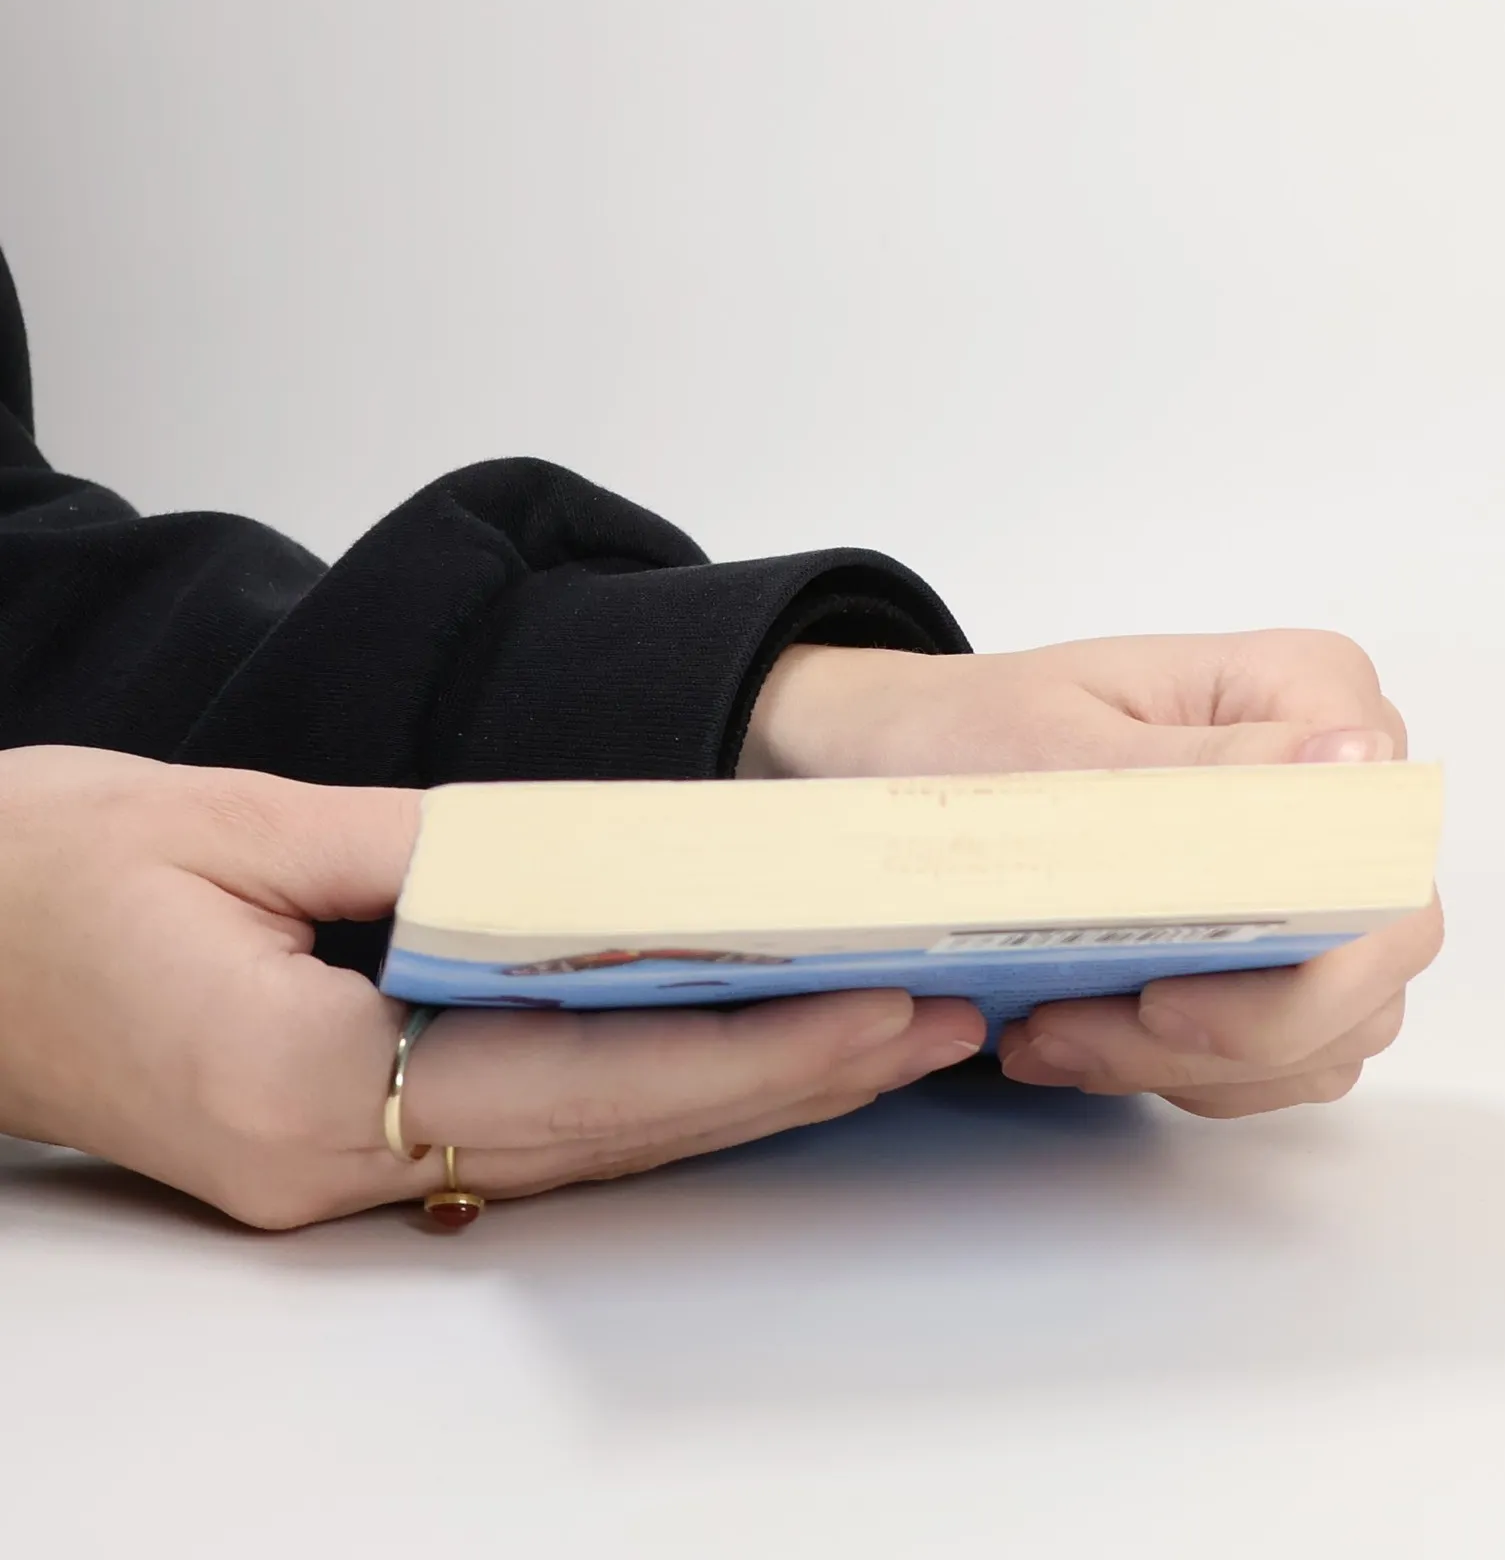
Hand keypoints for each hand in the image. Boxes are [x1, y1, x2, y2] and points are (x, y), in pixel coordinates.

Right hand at [0, 747, 981, 1228]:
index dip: (741, 1050)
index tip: (871, 1010)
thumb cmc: (35, 874)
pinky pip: (527, 1124)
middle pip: (607, 1132)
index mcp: (289, 1076)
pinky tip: (732, 1048)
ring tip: (874, 1036)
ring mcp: (327, 1168)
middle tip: (930, 1024)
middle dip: (783, 1083)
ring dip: (735, 1094)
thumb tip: (572, 853)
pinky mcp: (334, 1139)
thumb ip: (412, 847)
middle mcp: (321, 1157)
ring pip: (582, 1143)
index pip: (573, 1078)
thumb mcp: (224, 820)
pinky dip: (647, 1089)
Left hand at [742, 630, 1441, 1116]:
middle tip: (1075, 1033)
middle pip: (1370, 957)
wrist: (898, 758)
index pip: (1380, 852)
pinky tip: (1078, 1044)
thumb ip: (1212, 767)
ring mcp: (1316, 872)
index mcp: (1309, 692)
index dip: (1302, 955)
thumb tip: (1356, 760)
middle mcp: (1337, 783)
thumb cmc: (969, 730)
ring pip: (1331, 1022)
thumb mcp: (1059, 743)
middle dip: (1229, 1033)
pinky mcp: (1276, 943)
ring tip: (1052, 1038)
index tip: (1160, 988)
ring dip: (1195, 1064)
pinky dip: (1186, 1073)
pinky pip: (1285, 1052)